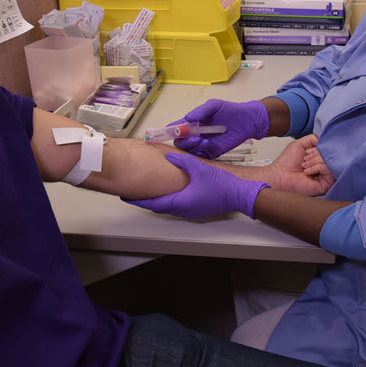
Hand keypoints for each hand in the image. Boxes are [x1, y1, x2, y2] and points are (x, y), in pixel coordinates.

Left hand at [124, 153, 268, 219]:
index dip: (138, 200)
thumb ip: (181, 161)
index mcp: (180, 202)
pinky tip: (168, 191)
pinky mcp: (198, 210)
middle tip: (133, 193)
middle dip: (146, 200)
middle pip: (159, 207)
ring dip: (157, 200)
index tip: (126, 196)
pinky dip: (169, 200)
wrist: (239, 195)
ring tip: (147, 191)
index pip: (154, 203)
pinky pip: (178, 206)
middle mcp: (183, 210)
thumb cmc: (220, 183)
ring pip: (168, 207)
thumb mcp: (198, 168)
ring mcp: (191, 212)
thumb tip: (167, 155)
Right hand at [172, 99, 269, 158]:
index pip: (175, 128)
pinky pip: (200, 156)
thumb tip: (187, 118)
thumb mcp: (215, 105)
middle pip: (179, 142)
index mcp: (192, 122)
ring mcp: (203, 144)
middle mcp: (195, 134)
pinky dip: (200, 152)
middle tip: (193, 137)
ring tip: (202, 140)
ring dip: (191, 146)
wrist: (247, 121)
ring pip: (188, 151)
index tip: (169, 132)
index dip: (169, 131)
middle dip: (183, 141)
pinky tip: (208, 144)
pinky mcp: (211, 152)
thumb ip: (201, 110)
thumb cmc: (230, 111)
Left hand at [265, 134, 334, 195]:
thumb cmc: (287, 162)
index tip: (308, 151)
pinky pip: (329, 170)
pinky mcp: (327, 183)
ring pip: (330, 161)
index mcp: (320, 157)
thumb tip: (324, 141)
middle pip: (330, 154)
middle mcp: (324, 166)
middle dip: (316, 154)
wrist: (280, 176)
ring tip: (304, 165)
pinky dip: (317, 168)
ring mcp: (326, 175)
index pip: (328, 148)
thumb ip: (313, 138)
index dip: (319, 147)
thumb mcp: (300, 143)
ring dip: (315, 161)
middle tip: (305, 159)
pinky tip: (307, 172)